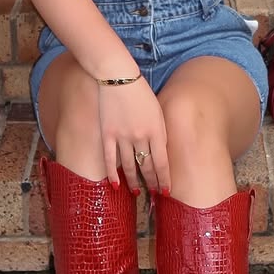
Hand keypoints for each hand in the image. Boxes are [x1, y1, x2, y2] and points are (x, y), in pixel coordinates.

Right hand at [97, 78, 170, 196]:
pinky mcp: (107, 134)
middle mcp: (140, 136)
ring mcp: (122, 136)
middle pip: (147, 166)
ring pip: (129, 166)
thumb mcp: (157, 111)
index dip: (164, 178)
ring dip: (134, 182)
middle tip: (154, 195)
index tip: (166, 191)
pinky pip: (110, 159)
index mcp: (156, 130)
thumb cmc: (141, 92)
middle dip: (152, 182)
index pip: (162, 162)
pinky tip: (116, 185)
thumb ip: (159, 132)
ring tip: (137, 193)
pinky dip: (112, 174)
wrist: (119, 77)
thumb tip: (160, 152)